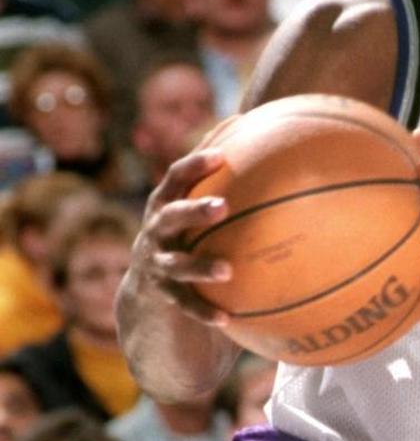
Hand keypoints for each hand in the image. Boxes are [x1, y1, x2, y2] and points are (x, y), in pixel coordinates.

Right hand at [132, 149, 233, 324]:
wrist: (147, 281)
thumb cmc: (184, 225)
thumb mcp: (192, 196)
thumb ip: (216, 167)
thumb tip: (252, 121)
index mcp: (165, 202)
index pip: (176, 177)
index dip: (195, 165)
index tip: (221, 156)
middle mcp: (156, 230)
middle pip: (171, 217)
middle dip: (194, 211)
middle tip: (224, 207)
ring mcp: (156, 263)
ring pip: (175, 265)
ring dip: (199, 267)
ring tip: (228, 270)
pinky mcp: (163, 293)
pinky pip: (185, 304)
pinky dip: (204, 311)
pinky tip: (228, 319)